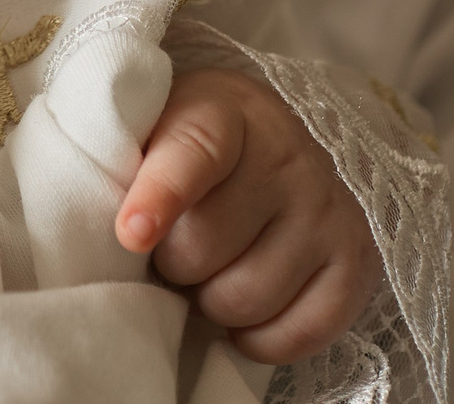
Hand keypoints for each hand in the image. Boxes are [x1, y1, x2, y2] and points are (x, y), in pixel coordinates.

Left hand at [116, 67, 376, 362]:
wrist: (280, 132)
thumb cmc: (191, 138)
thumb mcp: (154, 120)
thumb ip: (120, 155)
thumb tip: (97, 224)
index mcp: (224, 113)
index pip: (192, 155)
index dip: (160, 196)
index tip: (130, 233)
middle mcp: (286, 158)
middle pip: (205, 247)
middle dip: (171, 262)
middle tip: (169, 251)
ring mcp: (327, 211)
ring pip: (247, 298)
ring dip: (210, 302)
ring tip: (206, 274)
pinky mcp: (356, 262)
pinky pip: (301, 333)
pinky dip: (260, 339)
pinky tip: (241, 315)